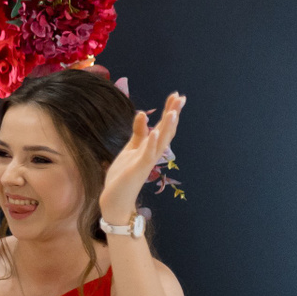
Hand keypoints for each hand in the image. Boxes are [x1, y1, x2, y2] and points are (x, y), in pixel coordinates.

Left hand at [100, 92, 183, 226]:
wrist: (116, 199)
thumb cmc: (123, 175)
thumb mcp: (130, 149)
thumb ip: (138, 133)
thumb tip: (142, 114)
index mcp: (150, 147)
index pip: (162, 126)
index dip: (169, 111)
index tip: (177, 96)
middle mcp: (152, 153)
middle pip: (166, 131)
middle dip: (173, 114)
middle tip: (181, 98)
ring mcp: (146, 161)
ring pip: (160, 142)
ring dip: (167, 127)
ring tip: (173, 112)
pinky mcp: (138, 169)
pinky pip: (147, 155)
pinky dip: (152, 143)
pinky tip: (155, 131)